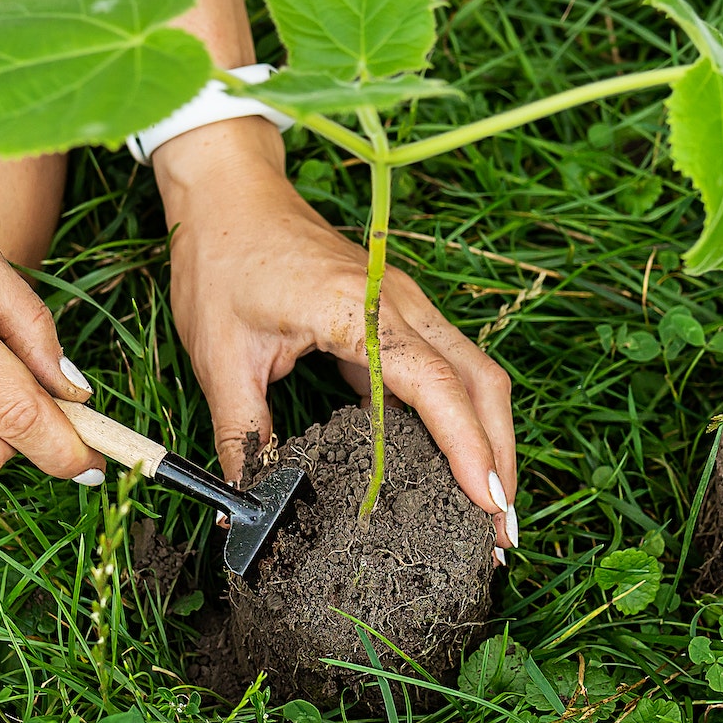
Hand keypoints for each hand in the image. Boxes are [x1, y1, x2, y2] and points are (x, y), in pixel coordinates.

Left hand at [158, 121, 518, 549]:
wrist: (227, 191)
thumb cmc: (222, 258)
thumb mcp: (220, 356)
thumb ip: (240, 435)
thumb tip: (242, 504)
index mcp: (361, 310)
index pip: (437, 387)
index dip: (468, 450)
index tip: (488, 506)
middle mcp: (401, 304)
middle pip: (481, 383)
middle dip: (501, 457)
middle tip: (502, 531)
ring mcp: (406, 305)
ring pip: (474, 374)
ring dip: (490, 438)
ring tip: (489, 508)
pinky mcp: (397, 312)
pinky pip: (446, 367)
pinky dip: (462, 416)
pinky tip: (451, 464)